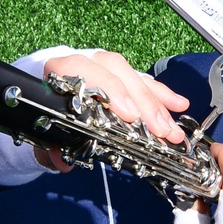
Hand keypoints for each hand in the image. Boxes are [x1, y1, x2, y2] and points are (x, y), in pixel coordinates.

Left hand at [35, 50, 189, 170]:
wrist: (46, 98)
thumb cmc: (45, 112)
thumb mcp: (44, 131)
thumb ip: (49, 147)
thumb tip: (61, 161)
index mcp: (58, 69)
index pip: (81, 68)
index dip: (108, 88)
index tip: (129, 113)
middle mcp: (84, 62)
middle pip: (116, 72)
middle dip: (142, 102)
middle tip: (159, 130)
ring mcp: (104, 67)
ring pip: (133, 76)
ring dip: (156, 103)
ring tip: (171, 129)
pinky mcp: (121, 75)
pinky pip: (144, 80)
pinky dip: (162, 94)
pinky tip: (179, 105)